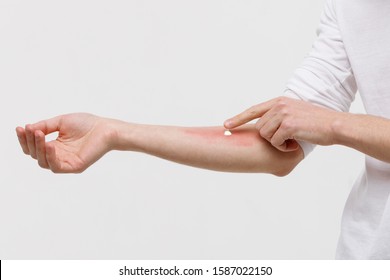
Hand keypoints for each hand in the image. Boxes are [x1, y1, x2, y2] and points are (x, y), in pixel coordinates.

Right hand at [16, 113, 114, 172]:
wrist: (106, 128)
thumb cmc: (87, 124)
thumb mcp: (61, 122)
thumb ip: (45, 126)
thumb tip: (28, 128)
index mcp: (55, 145)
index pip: (34, 146)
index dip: (25, 138)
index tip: (20, 127)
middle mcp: (59, 155)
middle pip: (35, 155)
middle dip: (30, 142)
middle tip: (31, 131)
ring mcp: (66, 162)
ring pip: (43, 162)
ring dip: (38, 148)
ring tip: (39, 135)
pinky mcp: (74, 166)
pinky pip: (56, 167)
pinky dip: (50, 157)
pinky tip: (50, 145)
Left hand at [224, 97, 341, 151]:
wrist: (334, 125)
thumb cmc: (316, 123)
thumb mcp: (295, 113)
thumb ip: (279, 117)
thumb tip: (263, 130)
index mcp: (279, 101)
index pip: (254, 110)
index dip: (238, 118)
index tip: (227, 125)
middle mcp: (279, 105)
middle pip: (260, 128)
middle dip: (270, 138)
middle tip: (287, 139)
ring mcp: (283, 114)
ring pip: (266, 136)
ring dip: (277, 143)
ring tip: (292, 139)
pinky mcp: (288, 125)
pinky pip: (275, 142)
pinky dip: (284, 147)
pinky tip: (295, 143)